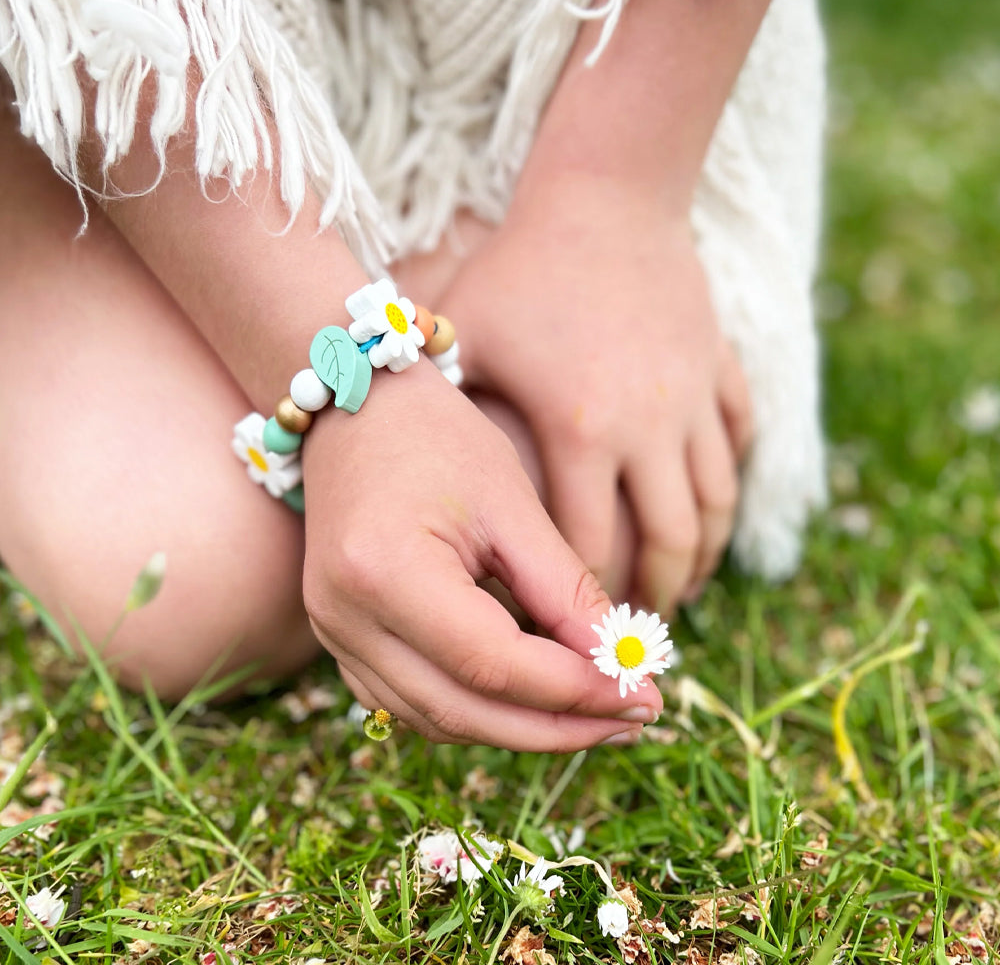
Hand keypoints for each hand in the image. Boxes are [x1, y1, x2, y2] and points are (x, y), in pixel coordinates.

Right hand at [299, 358, 663, 749]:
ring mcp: (334, 634)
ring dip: (521, 729)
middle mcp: (345, 617)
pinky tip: (533, 700)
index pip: (496, 664)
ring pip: (440, 720)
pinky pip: (414, 704)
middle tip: (633, 716)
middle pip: (465, 711)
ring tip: (595, 713)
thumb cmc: (437, 437)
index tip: (645, 694)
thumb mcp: (511, 503)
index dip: (577, 691)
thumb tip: (621, 665)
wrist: (356, 411)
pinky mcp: (340, 640)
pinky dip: (479, 712)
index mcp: (386, 570)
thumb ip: (564, 591)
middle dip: (558, 728)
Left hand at [436, 175, 752, 611]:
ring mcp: (696, 397)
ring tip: (677, 587)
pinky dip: (728, 486)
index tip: (575, 635)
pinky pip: (740, 443)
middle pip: (671, 542)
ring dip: (701, 556)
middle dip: (656, 596)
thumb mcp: (469, 339)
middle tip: (637, 632)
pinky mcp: (720, 369)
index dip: (586, 603)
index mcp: (583, 430)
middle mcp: (651, 425)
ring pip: (716, 504)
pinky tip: (707, 510)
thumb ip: (450, 416)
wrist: (604, 193)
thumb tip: (414, 480)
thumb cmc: (522, 269)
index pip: (592, 547)